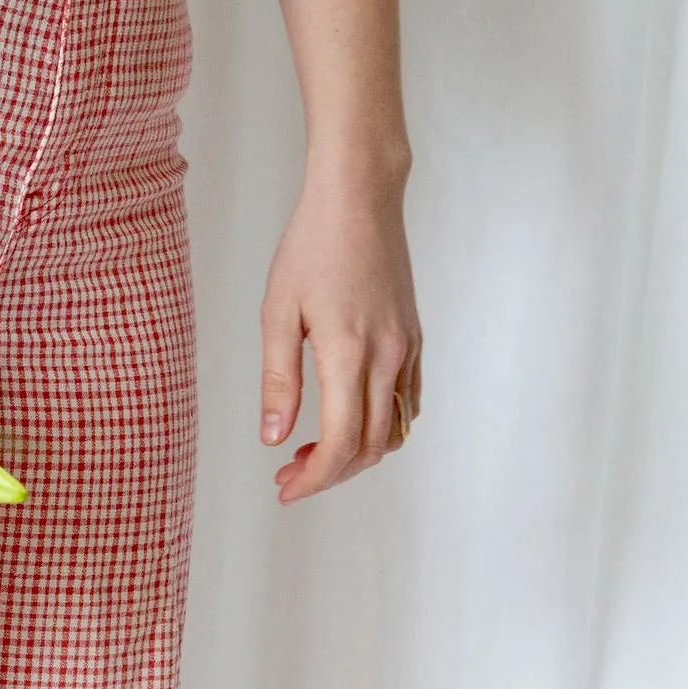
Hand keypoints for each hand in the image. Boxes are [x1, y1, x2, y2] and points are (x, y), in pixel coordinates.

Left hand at [259, 167, 421, 501]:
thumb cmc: (311, 248)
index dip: (314, 478)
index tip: (285, 489)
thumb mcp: (277, 314)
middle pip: (371, 447)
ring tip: (312, 450)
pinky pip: (409, 402)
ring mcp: (407, 349)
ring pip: (395, 430)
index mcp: (348, 355)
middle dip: (330, 473)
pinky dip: (382, 427)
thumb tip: (273, 437)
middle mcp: (387, 358)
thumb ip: (278, 381)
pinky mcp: (414, 338)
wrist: (360, 199)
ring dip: (357, 454)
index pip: (341, 442)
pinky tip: (346, 420)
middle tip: (288, 474)